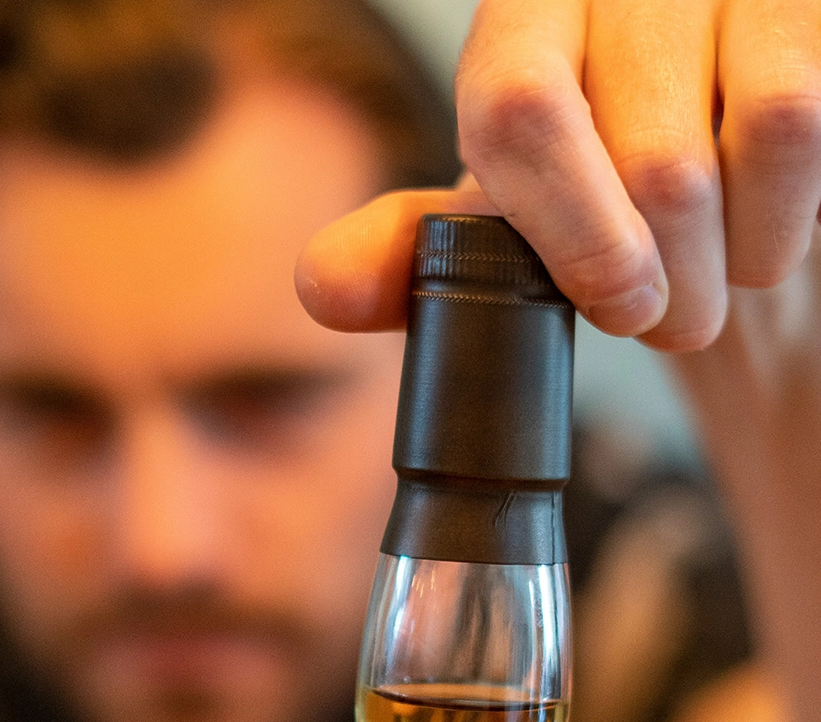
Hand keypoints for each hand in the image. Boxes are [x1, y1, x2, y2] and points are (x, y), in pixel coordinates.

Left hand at [297, 0, 820, 352]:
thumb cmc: (602, 211)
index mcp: (521, 25)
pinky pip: (805, 122)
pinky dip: (789, 218)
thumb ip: (413, 250)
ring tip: (718, 280)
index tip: (618, 307)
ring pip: (756, 130)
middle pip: (651, 153)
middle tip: (670, 317)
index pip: (518, 106)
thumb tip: (322, 287)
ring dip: (734, 258)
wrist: (722, 199)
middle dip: (670, 283)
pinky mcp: (805, 7)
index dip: (570, 230)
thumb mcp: (500, 229)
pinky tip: (768, 231)